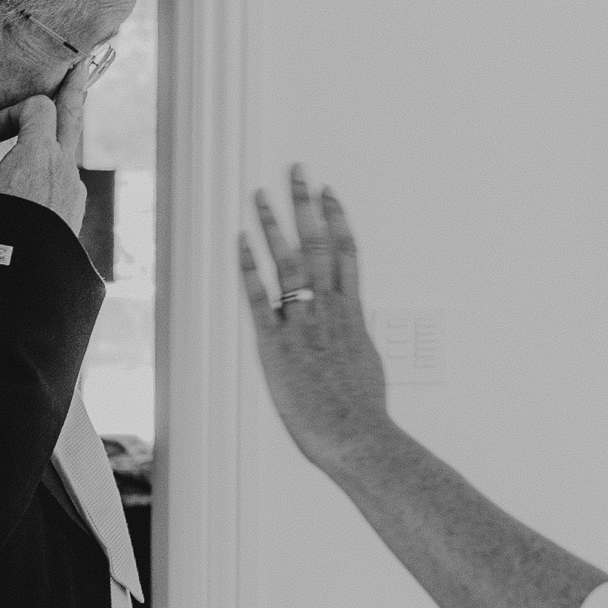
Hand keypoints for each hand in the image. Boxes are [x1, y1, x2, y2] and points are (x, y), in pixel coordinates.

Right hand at [0, 54, 104, 234]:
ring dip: (59, 133)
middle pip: (74, 115)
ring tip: (55, 122)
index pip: (38, 108)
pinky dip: (55, 166)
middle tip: (81, 68)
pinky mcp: (74, 207)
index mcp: (40, 152)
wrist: (20, 274)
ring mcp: (73, 187)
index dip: (11, 113)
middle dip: (74, 90)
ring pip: (70, 147)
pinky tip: (38, 180)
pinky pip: (67, 175)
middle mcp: (64, 166)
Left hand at [238, 166, 393, 471]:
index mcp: (352, 313)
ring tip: (260, 194)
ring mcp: (303, 324)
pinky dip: (250, 267)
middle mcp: (329, 309)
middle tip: (298, 171)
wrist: (357, 436)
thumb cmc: (363, 413)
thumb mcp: (367, 368)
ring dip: (274, 224)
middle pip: (318, 243)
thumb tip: (353, 339)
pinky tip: (241, 241)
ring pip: (290, 261)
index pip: (345, 252)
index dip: (337, 218)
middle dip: (306, 204)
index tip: (330, 192)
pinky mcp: (277, 344)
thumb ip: (355, 344)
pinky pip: (261, 297)